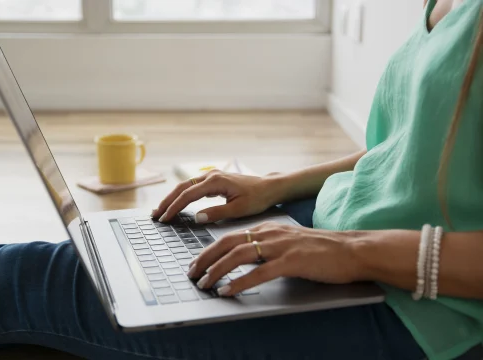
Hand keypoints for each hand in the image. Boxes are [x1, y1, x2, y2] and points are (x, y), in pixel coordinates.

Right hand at [152, 170, 277, 223]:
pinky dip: (182, 195)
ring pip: (185, 186)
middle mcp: (211, 176)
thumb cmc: (257, 198)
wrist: (269, 187)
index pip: (188, 195)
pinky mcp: (213, 180)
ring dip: (172, 197)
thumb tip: (197, 218)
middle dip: (167, 201)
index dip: (174, 207)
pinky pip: (192, 187)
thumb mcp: (239, 209)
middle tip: (155, 215)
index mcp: (216, 182)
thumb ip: (217, 213)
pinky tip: (176, 203)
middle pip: (182, 187)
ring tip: (161, 210)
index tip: (165, 218)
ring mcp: (211, 176)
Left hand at [187, 222, 361, 295]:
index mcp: (268, 228)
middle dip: (205, 258)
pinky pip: (259, 272)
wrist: (351, 249)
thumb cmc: (321, 249)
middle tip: (192, 273)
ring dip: (217, 270)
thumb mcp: (288, 242)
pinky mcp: (291, 261)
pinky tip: (228, 290)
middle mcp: (270, 233)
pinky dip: (240, 281)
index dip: (210, 249)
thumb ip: (267, 247)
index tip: (197, 262)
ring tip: (205, 283)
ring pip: (239, 255)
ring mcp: (280, 246)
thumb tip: (245, 259)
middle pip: (228, 243)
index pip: (231, 236)